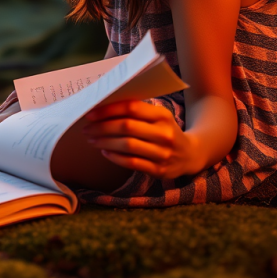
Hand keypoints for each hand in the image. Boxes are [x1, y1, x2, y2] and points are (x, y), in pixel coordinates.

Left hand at [81, 100, 201, 179]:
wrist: (190, 154)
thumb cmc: (164, 131)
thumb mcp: (157, 117)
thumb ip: (136, 112)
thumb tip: (102, 107)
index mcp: (162, 115)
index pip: (132, 108)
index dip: (109, 110)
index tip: (90, 113)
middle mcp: (164, 133)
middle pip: (127, 127)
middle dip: (102, 127)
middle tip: (87, 128)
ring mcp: (163, 153)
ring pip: (127, 146)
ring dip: (105, 141)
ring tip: (91, 139)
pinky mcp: (160, 170)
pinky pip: (132, 163)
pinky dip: (115, 157)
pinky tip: (104, 151)